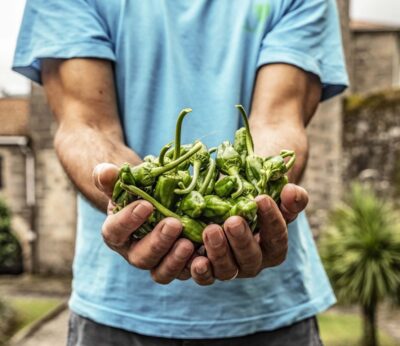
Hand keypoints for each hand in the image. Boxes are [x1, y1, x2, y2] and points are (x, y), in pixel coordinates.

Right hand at [93, 163, 194, 283]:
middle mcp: (135, 253)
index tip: (146, 205)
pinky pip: (185, 273)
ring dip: (176, 260)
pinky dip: (195, 267)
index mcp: (117, 234)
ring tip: (189, 243)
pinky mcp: (178, 266)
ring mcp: (158, 262)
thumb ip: (112, 179)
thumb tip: (106, 171)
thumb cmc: (137, 194)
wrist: (157, 203)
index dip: (128, 221)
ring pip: (162, 272)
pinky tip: (205, 255)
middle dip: (158, 242)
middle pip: (142, 257)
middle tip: (174, 224)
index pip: (115, 232)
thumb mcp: (123, 184)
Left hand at [190, 184, 307, 284]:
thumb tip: (291, 191)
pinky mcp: (208, 273)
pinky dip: (200, 271)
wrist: (221, 213)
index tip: (261, 199)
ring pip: (227, 270)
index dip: (271, 219)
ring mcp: (230, 270)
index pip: (277, 237)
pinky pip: (205, 278)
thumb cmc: (252, 207)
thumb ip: (288, 198)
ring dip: (219, 252)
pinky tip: (195, 258)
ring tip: (211, 230)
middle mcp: (253, 262)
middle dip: (242, 240)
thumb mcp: (273, 199)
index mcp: (273, 247)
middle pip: (251, 258)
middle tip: (233, 221)